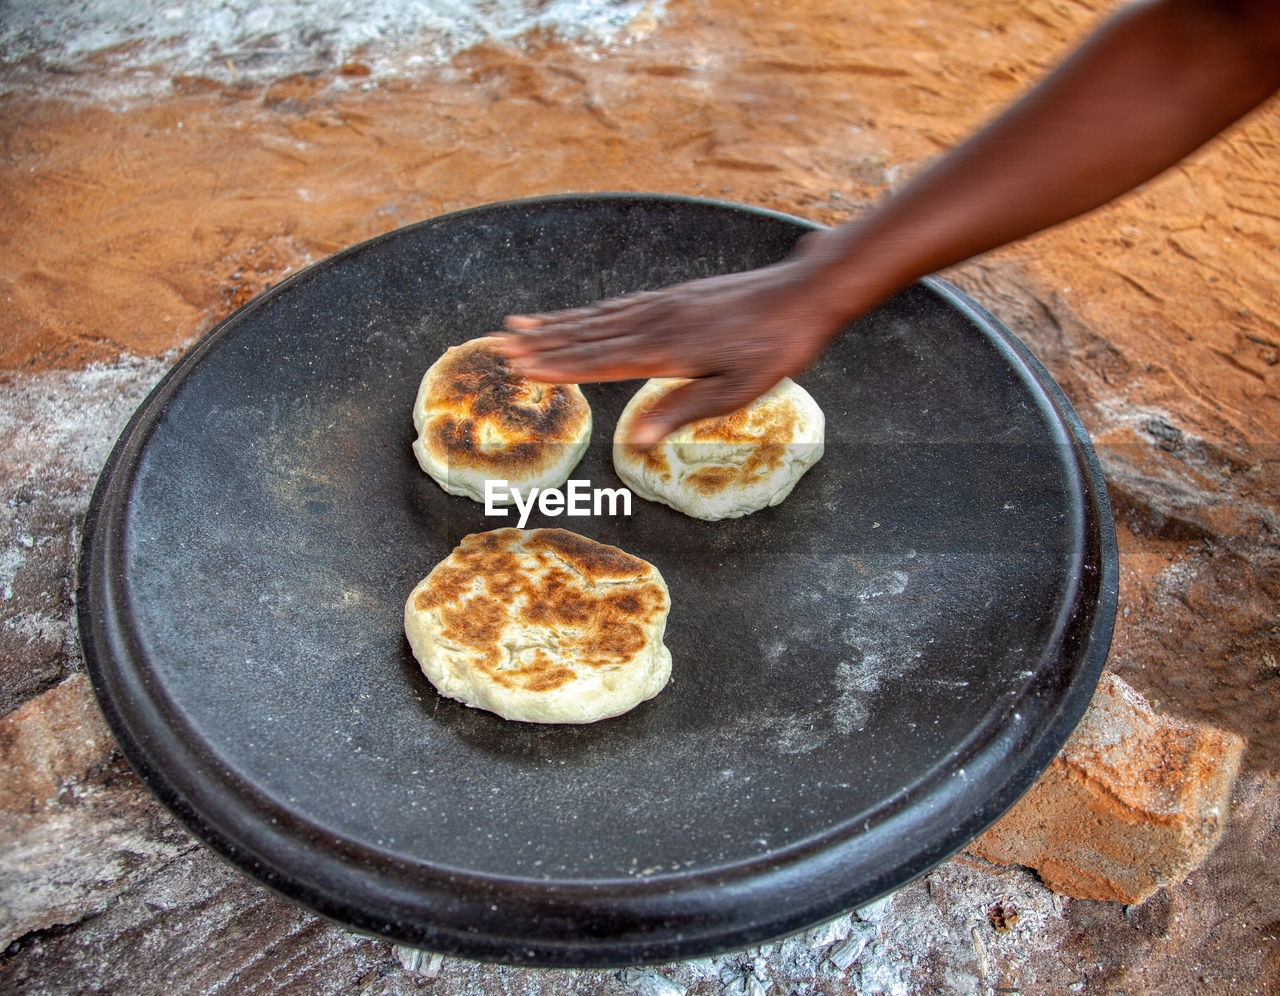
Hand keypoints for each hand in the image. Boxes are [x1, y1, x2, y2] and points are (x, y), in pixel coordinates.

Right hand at [494, 238, 855, 444]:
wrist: (803, 296)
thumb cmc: (775, 349)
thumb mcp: (734, 392)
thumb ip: (680, 412)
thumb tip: (634, 441)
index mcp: (665, 351)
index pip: (598, 361)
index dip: (556, 366)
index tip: (519, 366)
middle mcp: (656, 322)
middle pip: (587, 334)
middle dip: (541, 341)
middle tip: (498, 343)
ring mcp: (665, 304)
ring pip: (599, 316)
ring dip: (558, 323)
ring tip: (521, 323)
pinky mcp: (677, 296)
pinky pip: (621, 305)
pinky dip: (591, 311)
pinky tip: (581, 314)